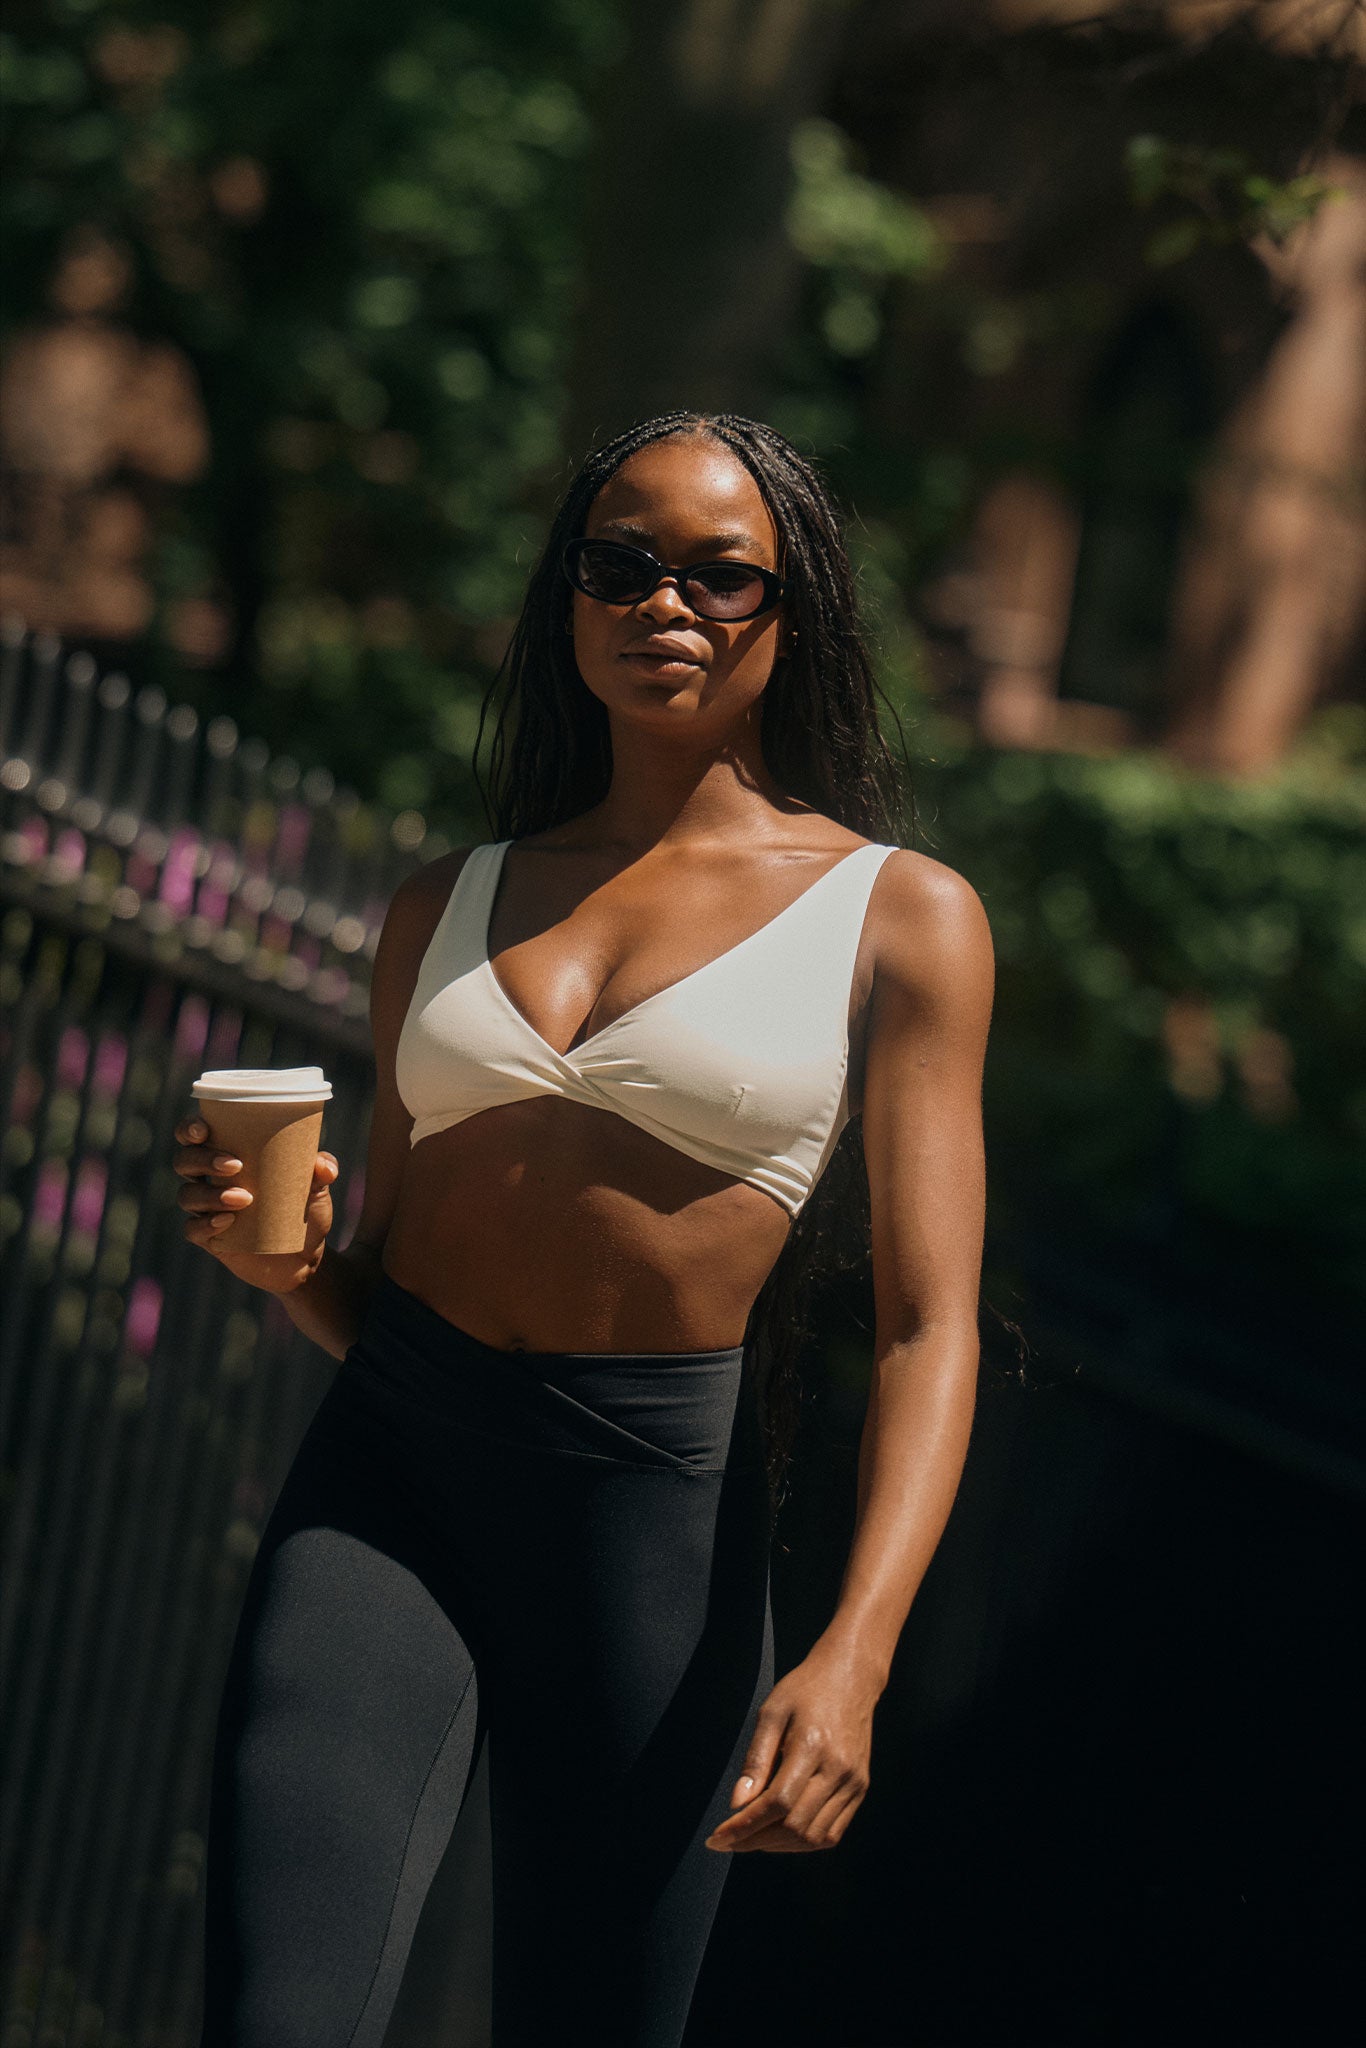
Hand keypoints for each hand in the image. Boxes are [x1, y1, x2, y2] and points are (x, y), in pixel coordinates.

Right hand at [172, 1111, 338, 1295]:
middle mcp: (210, 1179)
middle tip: (235, 1165)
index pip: (194, 1135)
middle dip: (203, 1159)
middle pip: (185, 1161)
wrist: (306, 1256)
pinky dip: (205, 1224)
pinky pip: (193, 1229)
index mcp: (227, 1154)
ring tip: (244, 1199)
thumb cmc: (304, 1208)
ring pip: (187, 1195)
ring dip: (210, 1194)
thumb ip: (323, 1170)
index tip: (204, 1130)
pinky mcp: (209, 1238)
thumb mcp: (317, 1187)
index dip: (189, 1129)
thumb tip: (324, 1167)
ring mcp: (206, 1209)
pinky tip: (227, 1222)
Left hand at [703, 1635, 877, 1854]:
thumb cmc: (806, 1689)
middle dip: (755, 1840)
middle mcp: (837, 1770)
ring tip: (753, 1836)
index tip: (717, 1838)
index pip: (776, 1804)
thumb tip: (737, 1804)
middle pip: (794, 1827)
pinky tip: (781, 1832)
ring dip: (778, 1846)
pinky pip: (831, 1833)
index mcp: (812, 1747)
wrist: (851, 1677)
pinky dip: (803, 1841)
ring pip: (813, 1837)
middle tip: (729, 1839)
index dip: (744, 1827)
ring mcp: (853, 1783)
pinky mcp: (860, 1789)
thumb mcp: (771, 1713)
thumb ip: (755, 1760)